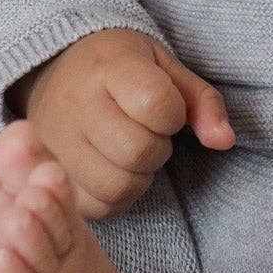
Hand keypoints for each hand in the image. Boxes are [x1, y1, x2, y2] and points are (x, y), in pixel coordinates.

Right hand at [0, 28, 235, 221]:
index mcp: (109, 67)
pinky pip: (96, 207)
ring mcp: (56, 142)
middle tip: (146, 131)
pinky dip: (115, 197)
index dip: (173, 113)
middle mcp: (76, 105)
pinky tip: (112, 169)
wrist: (51, 67)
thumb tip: (224, 141)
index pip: (157, 104)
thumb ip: (201, 101)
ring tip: (129, 151)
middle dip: (157, 148)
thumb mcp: (165, 66)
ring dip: (137, 177)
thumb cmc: (119, 66)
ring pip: (117, 186)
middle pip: (138, 152)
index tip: (163, 106)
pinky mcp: (48, 173)